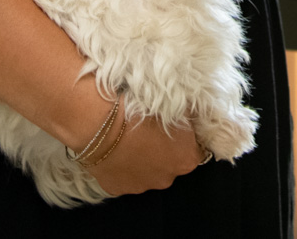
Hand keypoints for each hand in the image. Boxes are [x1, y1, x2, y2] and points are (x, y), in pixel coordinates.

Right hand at [80, 96, 208, 196]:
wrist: (104, 122)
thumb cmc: (141, 111)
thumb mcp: (177, 107)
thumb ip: (188, 121)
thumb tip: (190, 123)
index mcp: (186, 159)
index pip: (192, 152)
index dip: (183, 141)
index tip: (173, 130)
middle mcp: (167, 178)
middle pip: (169, 166)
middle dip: (161, 153)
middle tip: (148, 133)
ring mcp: (142, 186)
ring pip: (146, 173)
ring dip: (141, 161)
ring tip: (128, 140)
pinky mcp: (119, 189)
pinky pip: (124, 177)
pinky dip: (122, 167)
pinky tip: (115, 151)